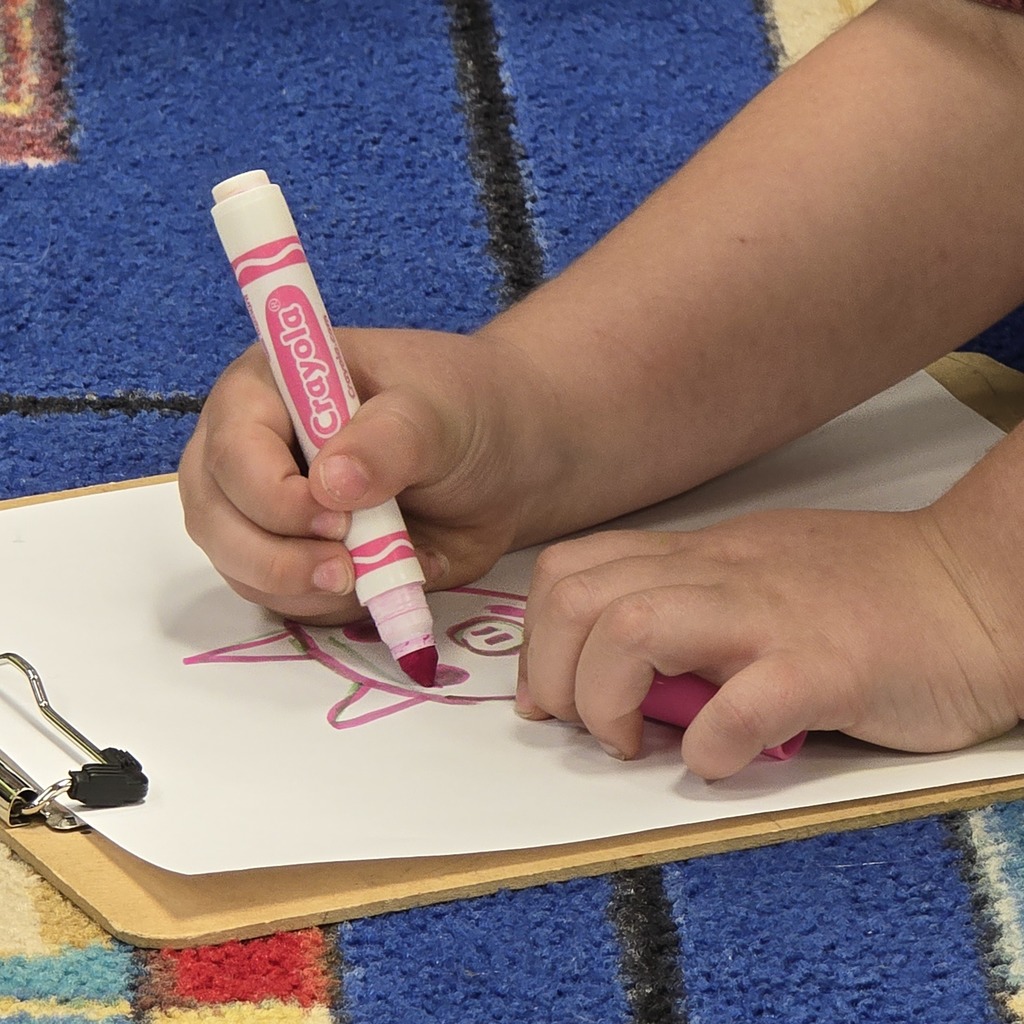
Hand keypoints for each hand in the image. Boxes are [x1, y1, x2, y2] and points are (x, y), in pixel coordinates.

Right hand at [178, 328, 565, 622]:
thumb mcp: (437, 411)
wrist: (505, 461)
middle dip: (274, 558)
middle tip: (345, 571)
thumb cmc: (464, 411)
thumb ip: (388, 440)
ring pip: (241, 567)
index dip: (272, 495)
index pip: (232, 449)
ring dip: (300, 589)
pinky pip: (281, 599)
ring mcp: (267, 510)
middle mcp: (251, 450)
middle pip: (215, 518)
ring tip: (369, 575)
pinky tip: (373, 584)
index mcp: (270, 388)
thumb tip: (331, 484)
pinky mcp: (295, 557)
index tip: (337, 519)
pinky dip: (323, 607)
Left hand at [515, 505, 1022, 777]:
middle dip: (554, 674)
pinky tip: (721, 760)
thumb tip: (624, 671)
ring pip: (630, 630)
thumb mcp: (757, 576)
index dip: (539, 638)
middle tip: (587, 725)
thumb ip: (689, 606)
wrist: (980, 587)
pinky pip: (738, 707)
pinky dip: (709, 750)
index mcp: (699, 558)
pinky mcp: (826, 667)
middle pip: (576, 597)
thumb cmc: (869, 591)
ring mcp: (769, 617)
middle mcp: (720, 576)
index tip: (552, 693)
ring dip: (606, 702)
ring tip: (635, 743)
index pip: (572, 570)